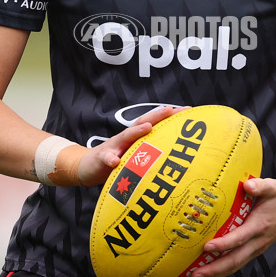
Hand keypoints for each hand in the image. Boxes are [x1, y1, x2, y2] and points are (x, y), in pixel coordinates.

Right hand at [50, 105, 177, 187]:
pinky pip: (106, 158)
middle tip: (171, 109)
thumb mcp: (135, 156)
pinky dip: (111, 159)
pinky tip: (115, 161)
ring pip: (125, 137)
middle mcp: (126, 138)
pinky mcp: (101, 159)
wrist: (87, 167)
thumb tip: (176, 154)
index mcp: (136, 137)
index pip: (155, 123)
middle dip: (157, 116)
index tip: (188, 110)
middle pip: (142, 123)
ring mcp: (113, 147)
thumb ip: (150, 152)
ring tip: (148, 127)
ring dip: (136, 131)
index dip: (170, 116)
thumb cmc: (116, 161)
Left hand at [188, 176, 275, 276]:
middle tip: (193, 276)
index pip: (239, 239)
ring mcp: (257, 248)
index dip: (223, 244)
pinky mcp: (255, 249)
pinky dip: (222, 270)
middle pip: (234, 261)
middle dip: (213, 270)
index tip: (206, 247)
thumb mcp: (273, 186)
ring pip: (235, 265)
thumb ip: (260, 185)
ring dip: (215, 274)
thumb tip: (247, 185)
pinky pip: (237, 262)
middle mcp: (258, 241)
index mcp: (259, 226)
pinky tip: (208, 272)